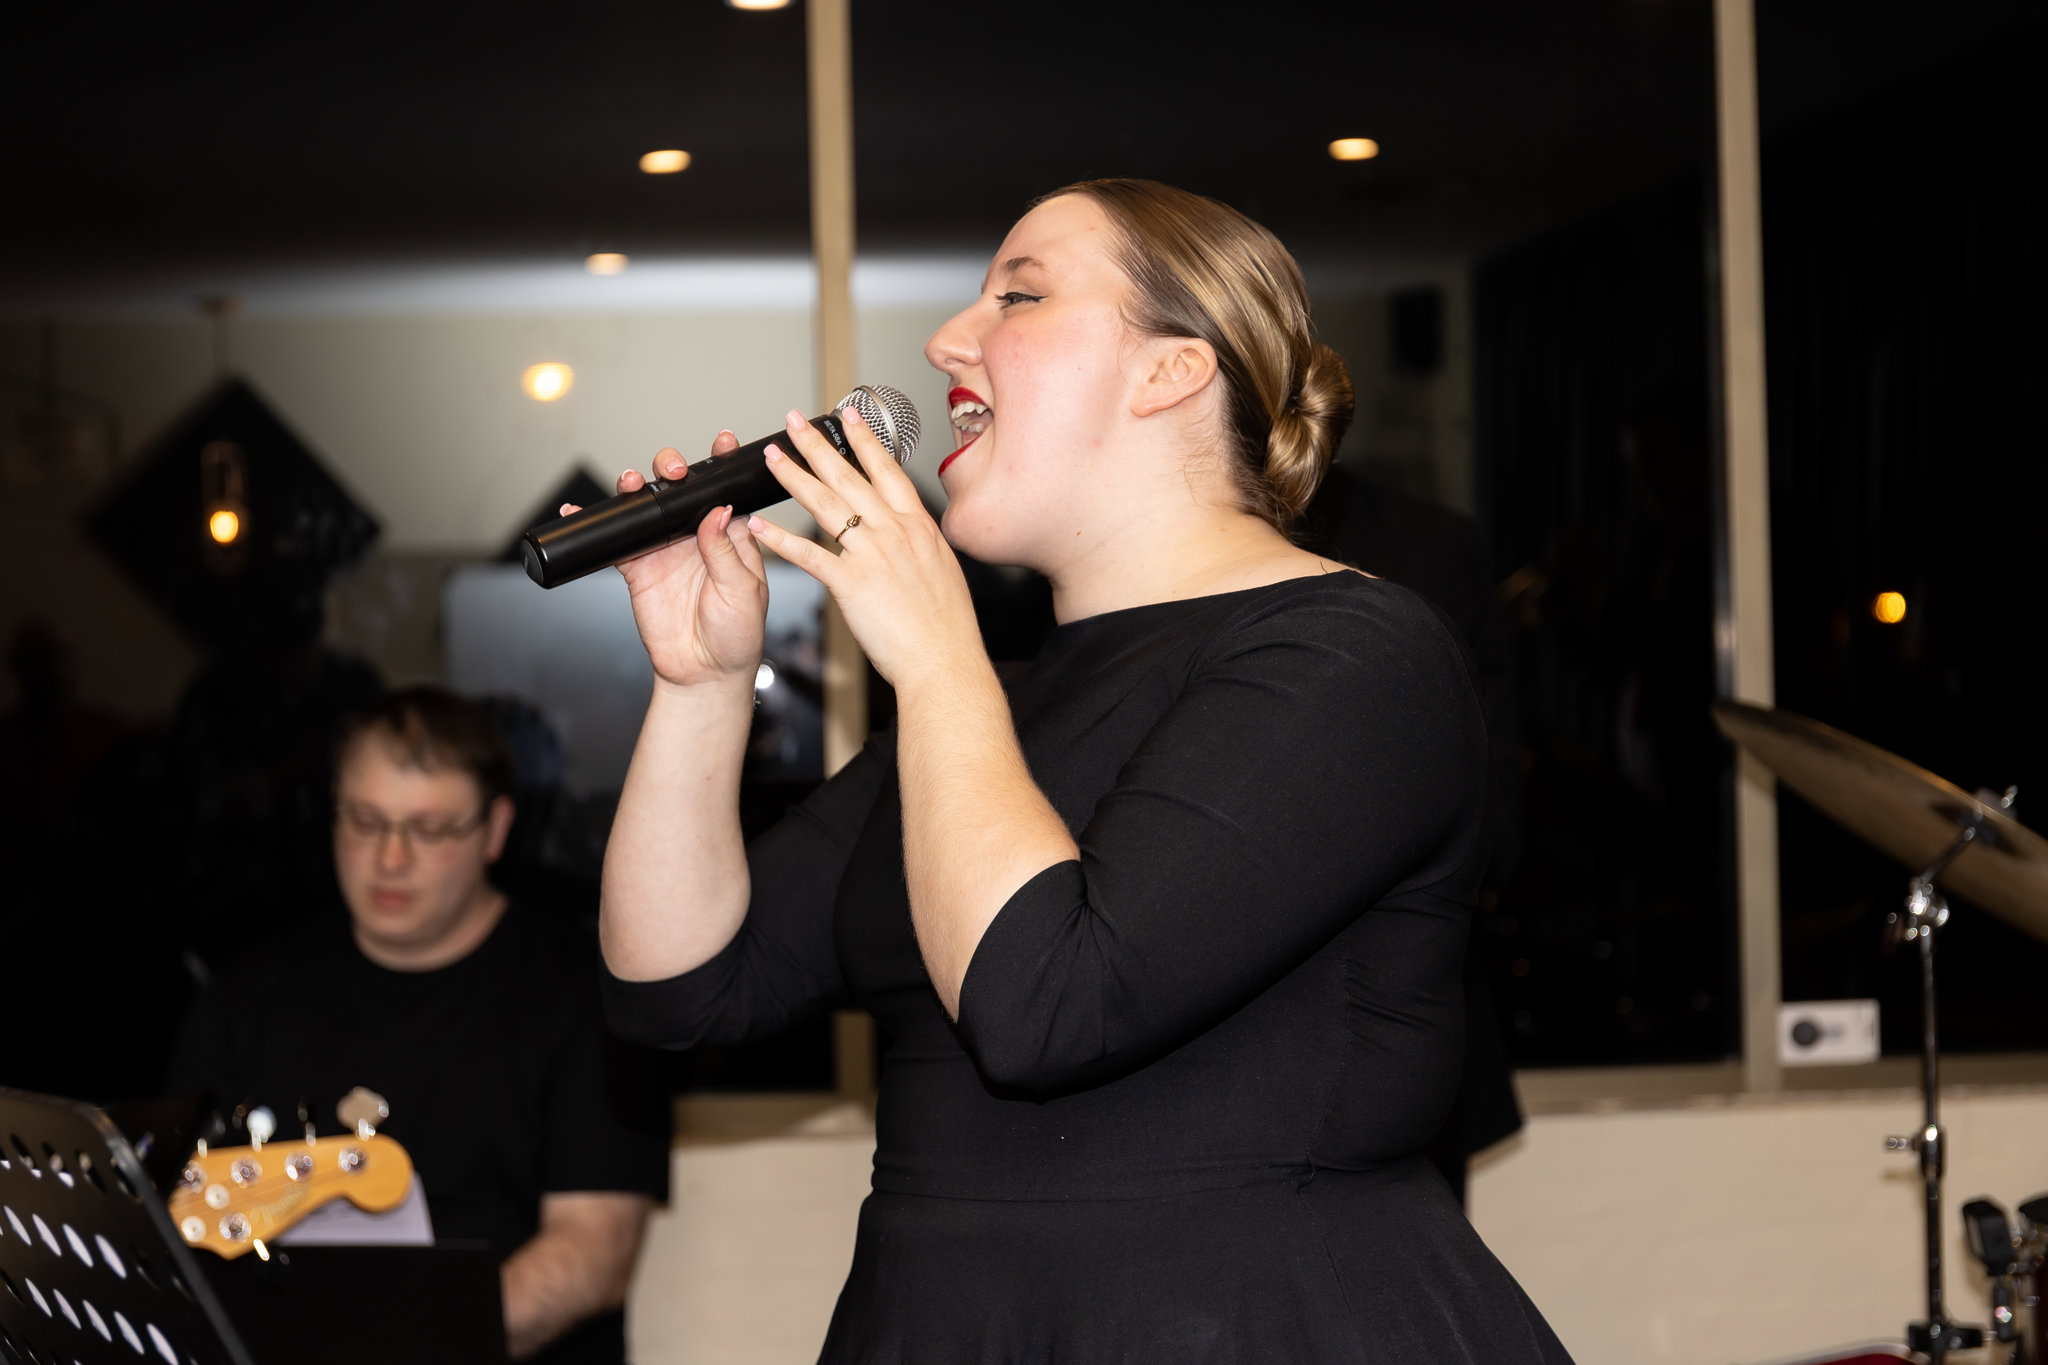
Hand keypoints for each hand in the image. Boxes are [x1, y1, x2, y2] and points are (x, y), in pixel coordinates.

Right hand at [560, 432, 767, 690]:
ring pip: (646, 506)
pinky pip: (614, 540)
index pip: (725, 490)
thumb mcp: (742, 592)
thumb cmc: (738, 635)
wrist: (705, 674)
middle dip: (674, 468)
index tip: (722, 442)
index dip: (722, 464)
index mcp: (731, 535)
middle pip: (680, 488)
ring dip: (637, 487)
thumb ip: (725, 551)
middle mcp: (696, 535)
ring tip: (631, 481)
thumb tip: (717, 512)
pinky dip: (596, 524)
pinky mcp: (638, 568)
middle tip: (673, 470)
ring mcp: (665, 548)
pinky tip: (580, 511)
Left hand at [743, 407, 984, 688]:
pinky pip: (807, 554)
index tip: (847, 415)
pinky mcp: (851, 583)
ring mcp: (873, 554)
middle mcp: (895, 532)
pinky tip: (759, 525)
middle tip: (793, 421)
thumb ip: (921, 545)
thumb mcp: (943, 571)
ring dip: (793, 476)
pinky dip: (780, 538)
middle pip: (848, 476)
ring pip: (825, 504)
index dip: (863, 439)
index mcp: (919, 526)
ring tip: (771, 457)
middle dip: (816, 444)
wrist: (946, 662)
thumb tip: (913, 535)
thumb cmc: (948, 628)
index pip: (886, 470)